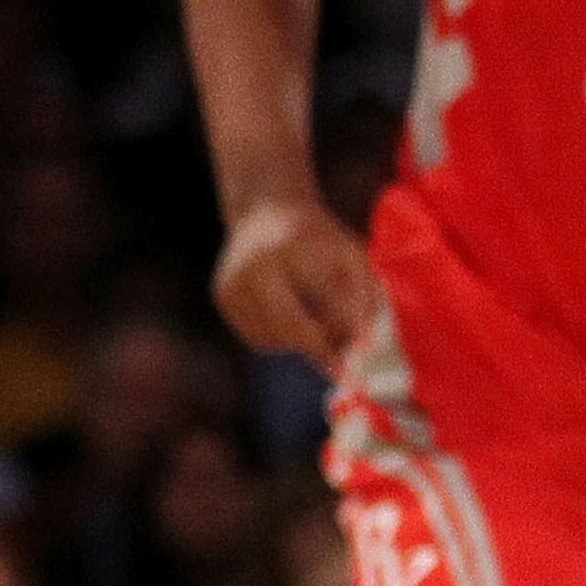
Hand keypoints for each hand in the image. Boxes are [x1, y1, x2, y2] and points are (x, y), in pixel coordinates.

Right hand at [213, 196, 376, 371]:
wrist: (268, 210)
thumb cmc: (319, 237)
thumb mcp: (352, 256)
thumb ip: (363, 298)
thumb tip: (363, 346)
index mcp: (282, 253)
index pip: (302, 314)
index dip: (324, 347)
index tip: (347, 375)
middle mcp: (247, 270)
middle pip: (284, 332)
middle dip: (318, 348)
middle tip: (343, 358)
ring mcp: (229, 286)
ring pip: (272, 340)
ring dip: (300, 338)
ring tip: (313, 308)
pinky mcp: (221, 296)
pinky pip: (257, 336)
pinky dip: (280, 332)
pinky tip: (288, 304)